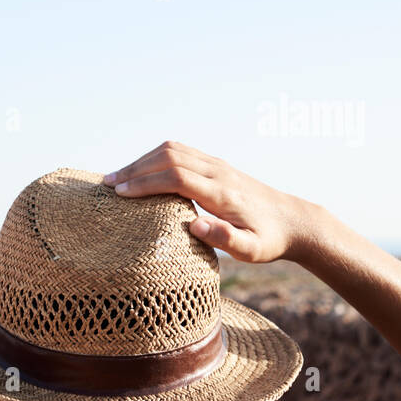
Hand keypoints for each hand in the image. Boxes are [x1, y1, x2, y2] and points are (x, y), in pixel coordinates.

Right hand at [102, 142, 314, 263]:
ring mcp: (217, 165)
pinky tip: (140, 173)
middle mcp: (218, 172)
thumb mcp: (252, 251)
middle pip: (169, 157)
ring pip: (172, 150)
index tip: (119, 194)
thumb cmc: (269, 241)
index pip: (176, 177)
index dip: (145, 183)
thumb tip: (195, 224)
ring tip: (116, 178)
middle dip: (134, 168)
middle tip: (106, 184)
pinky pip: (179, 152)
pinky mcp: (216, 165)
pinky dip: (154, 159)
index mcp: (222, 193)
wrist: (294, 221)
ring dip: (141, 161)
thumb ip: (226, 240)